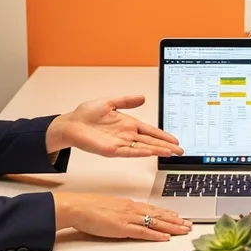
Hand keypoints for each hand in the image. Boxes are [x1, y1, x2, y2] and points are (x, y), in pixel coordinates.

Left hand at [47, 95, 182, 157]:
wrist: (71, 123)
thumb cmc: (86, 114)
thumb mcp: (109, 102)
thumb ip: (126, 101)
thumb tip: (142, 97)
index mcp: (128, 124)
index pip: (150, 131)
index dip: (163, 135)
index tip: (175, 140)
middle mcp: (126, 135)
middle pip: (151, 141)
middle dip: (166, 146)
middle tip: (180, 151)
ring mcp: (120, 143)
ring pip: (143, 148)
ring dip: (157, 150)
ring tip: (171, 153)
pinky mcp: (112, 150)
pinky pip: (129, 151)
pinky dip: (141, 152)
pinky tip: (151, 152)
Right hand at [54, 192, 191, 241]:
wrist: (78, 207)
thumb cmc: (90, 207)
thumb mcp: (110, 207)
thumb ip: (122, 211)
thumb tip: (129, 215)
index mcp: (129, 204)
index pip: (154, 209)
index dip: (168, 214)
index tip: (178, 217)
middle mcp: (132, 209)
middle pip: (159, 215)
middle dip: (176, 221)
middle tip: (189, 225)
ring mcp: (129, 218)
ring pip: (156, 223)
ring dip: (172, 227)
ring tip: (184, 230)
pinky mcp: (122, 228)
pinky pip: (143, 232)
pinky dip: (156, 235)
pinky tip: (165, 238)